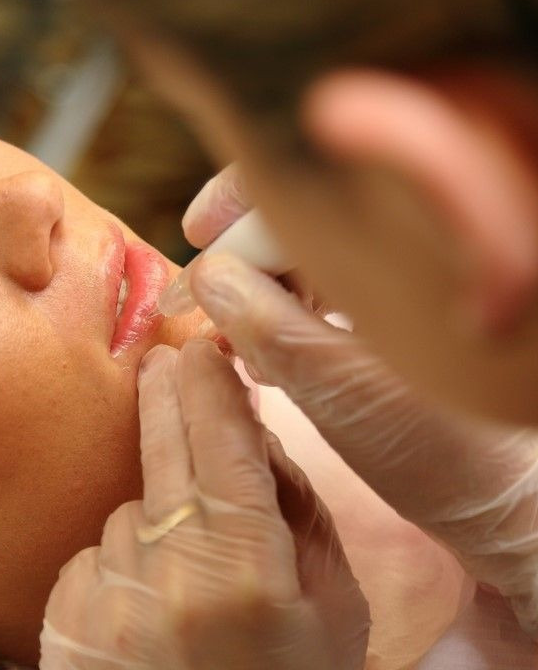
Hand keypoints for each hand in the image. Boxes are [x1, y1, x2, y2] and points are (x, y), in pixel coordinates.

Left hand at [39, 341, 369, 669]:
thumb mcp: (329, 606)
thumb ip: (297, 512)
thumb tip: (251, 435)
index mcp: (246, 568)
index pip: (223, 442)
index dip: (210, 384)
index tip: (201, 348)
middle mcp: (169, 572)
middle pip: (161, 447)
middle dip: (164, 394)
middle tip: (163, 361)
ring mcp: (108, 592)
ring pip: (132, 509)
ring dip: (155, 514)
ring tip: (183, 576)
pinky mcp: (65, 612)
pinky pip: (98, 551)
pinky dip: (123, 559)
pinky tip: (145, 607)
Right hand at [184, 165, 537, 637]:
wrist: (495, 496)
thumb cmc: (442, 450)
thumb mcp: (344, 391)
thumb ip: (271, 328)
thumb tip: (205, 271)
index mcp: (409, 244)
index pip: (306, 194)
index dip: (238, 210)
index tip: (193, 240)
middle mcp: (405, 245)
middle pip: (299, 217)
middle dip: (240, 257)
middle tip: (201, 302)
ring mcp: (397, 274)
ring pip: (304, 253)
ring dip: (257, 289)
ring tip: (238, 343)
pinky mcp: (388, 305)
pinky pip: (320, 284)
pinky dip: (283, 309)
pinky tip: (268, 351)